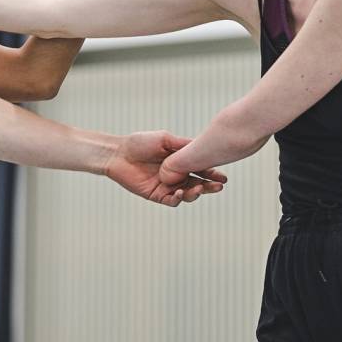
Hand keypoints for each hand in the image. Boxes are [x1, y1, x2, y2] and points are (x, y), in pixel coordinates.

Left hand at [104, 131, 226, 206]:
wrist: (117, 152)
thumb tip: (203, 147)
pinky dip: (178, 199)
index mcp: (181, 162)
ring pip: (187, 194)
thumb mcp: (165, 139)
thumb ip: (183, 145)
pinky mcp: (156, 195)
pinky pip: (171, 201)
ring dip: (196, 193)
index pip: (201, 169)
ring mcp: (167, 186)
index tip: (223, 176)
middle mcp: (177, 176)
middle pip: (198, 184)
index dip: (212, 173)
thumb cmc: (139, 143)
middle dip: (210, 186)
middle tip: (218, 186)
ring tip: (200, 189)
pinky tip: (180, 193)